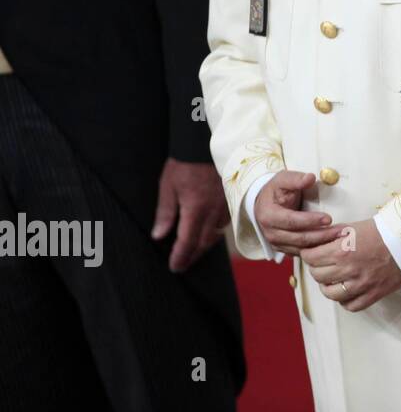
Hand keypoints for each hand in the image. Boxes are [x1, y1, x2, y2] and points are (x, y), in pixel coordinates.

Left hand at [152, 158, 227, 272]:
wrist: (206, 144)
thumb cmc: (185, 164)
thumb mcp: (168, 187)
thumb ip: (165, 213)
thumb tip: (159, 235)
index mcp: (195, 210)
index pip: (187, 242)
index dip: (180, 257)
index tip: (175, 267)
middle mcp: (213, 212)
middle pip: (204, 242)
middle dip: (193, 256)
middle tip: (183, 264)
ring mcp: (224, 206)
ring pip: (216, 234)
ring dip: (205, 245)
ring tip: (195, 250)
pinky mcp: (231, 199)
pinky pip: (224, 222)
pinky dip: (215, 231)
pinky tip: (210, 231)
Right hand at [253, 170, 345, 256]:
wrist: (265, 203)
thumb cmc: (275, 191)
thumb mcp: (283, 180)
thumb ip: (296, 179)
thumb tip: (310, 178)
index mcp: (269, 216)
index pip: (291, 221)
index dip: (310, 221)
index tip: (328, 218)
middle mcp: (271, 233)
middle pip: (299, 238)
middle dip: (322, 235)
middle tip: (341, 230)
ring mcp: (278, 243)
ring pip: (302, 248)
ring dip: (322, 244)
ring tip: (340, 236)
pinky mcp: (285, 249)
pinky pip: (303, 253)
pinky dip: (318, 249)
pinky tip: (331, 243)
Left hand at [301, 220, 400, 311]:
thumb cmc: (383, 231)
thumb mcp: (354, 227)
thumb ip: (332, 235)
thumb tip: (315, 239)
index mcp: (342, 250)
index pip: (311, 258)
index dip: (309, 254)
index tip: (312, 253)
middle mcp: (348, 269)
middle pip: (317, 275)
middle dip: (317, 268)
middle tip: (324, 263)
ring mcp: (361, 284)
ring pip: (330, 294)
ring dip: (328, 286)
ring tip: (334, 279)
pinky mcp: (373, 294)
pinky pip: (350, 306)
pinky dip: (345, 300)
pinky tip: (348, 291)